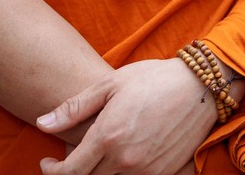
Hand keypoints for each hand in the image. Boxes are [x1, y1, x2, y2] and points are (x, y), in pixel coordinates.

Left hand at [35, 59, 215, 174]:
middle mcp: (125, 159)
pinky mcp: (165, 173)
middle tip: (71, 156)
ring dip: (99, 171)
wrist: (202, 86)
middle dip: (74, 171)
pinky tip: (125, 154)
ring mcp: (147, 170)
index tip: (48, 162)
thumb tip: (42, 124)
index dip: (52, 171)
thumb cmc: (154, 79)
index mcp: (108, 137)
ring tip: (100, 152)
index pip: (69, 172)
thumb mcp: (111, 84)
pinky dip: (124, 171)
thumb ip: (74, 107)